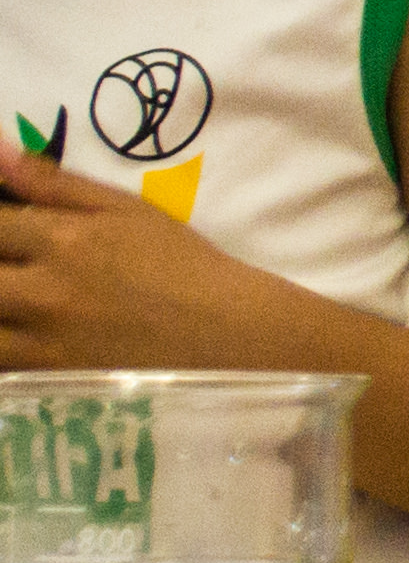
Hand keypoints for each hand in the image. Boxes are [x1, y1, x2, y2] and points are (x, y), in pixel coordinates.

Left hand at [0, 150, 286, 368]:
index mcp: (62, 240)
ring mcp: (43, 340)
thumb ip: (55, 183)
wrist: (230, 335)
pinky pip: (0, 367)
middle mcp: (43, 290)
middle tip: (11, 267)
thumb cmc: (182, 266)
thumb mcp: (127, 210)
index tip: (4, 231)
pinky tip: (16, 333)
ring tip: (12, 301)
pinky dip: (1, 346)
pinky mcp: (50, 379)